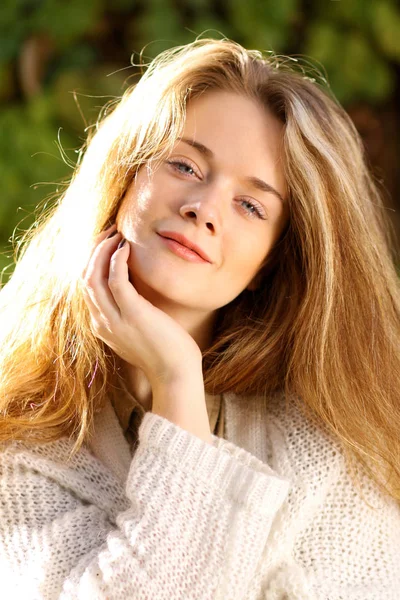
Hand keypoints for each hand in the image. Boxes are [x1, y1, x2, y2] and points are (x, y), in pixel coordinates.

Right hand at [81, 225, 202, 386]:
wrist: (175, 373)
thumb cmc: (164, 351)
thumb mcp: (138, 331)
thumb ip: (129, 313)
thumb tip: (133, 289)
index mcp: (101, 326)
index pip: (86, 288)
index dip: (91, 262)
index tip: (105, 244)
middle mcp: (102, 323)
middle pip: (84, 279)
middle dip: (93, 251)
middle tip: (108, 232)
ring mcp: (114, 320)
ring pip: (93, 277)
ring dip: (102, 251)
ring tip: (116, 234)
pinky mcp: (132, 314)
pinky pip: (116, 280)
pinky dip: (117, 260)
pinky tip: (125, 248)